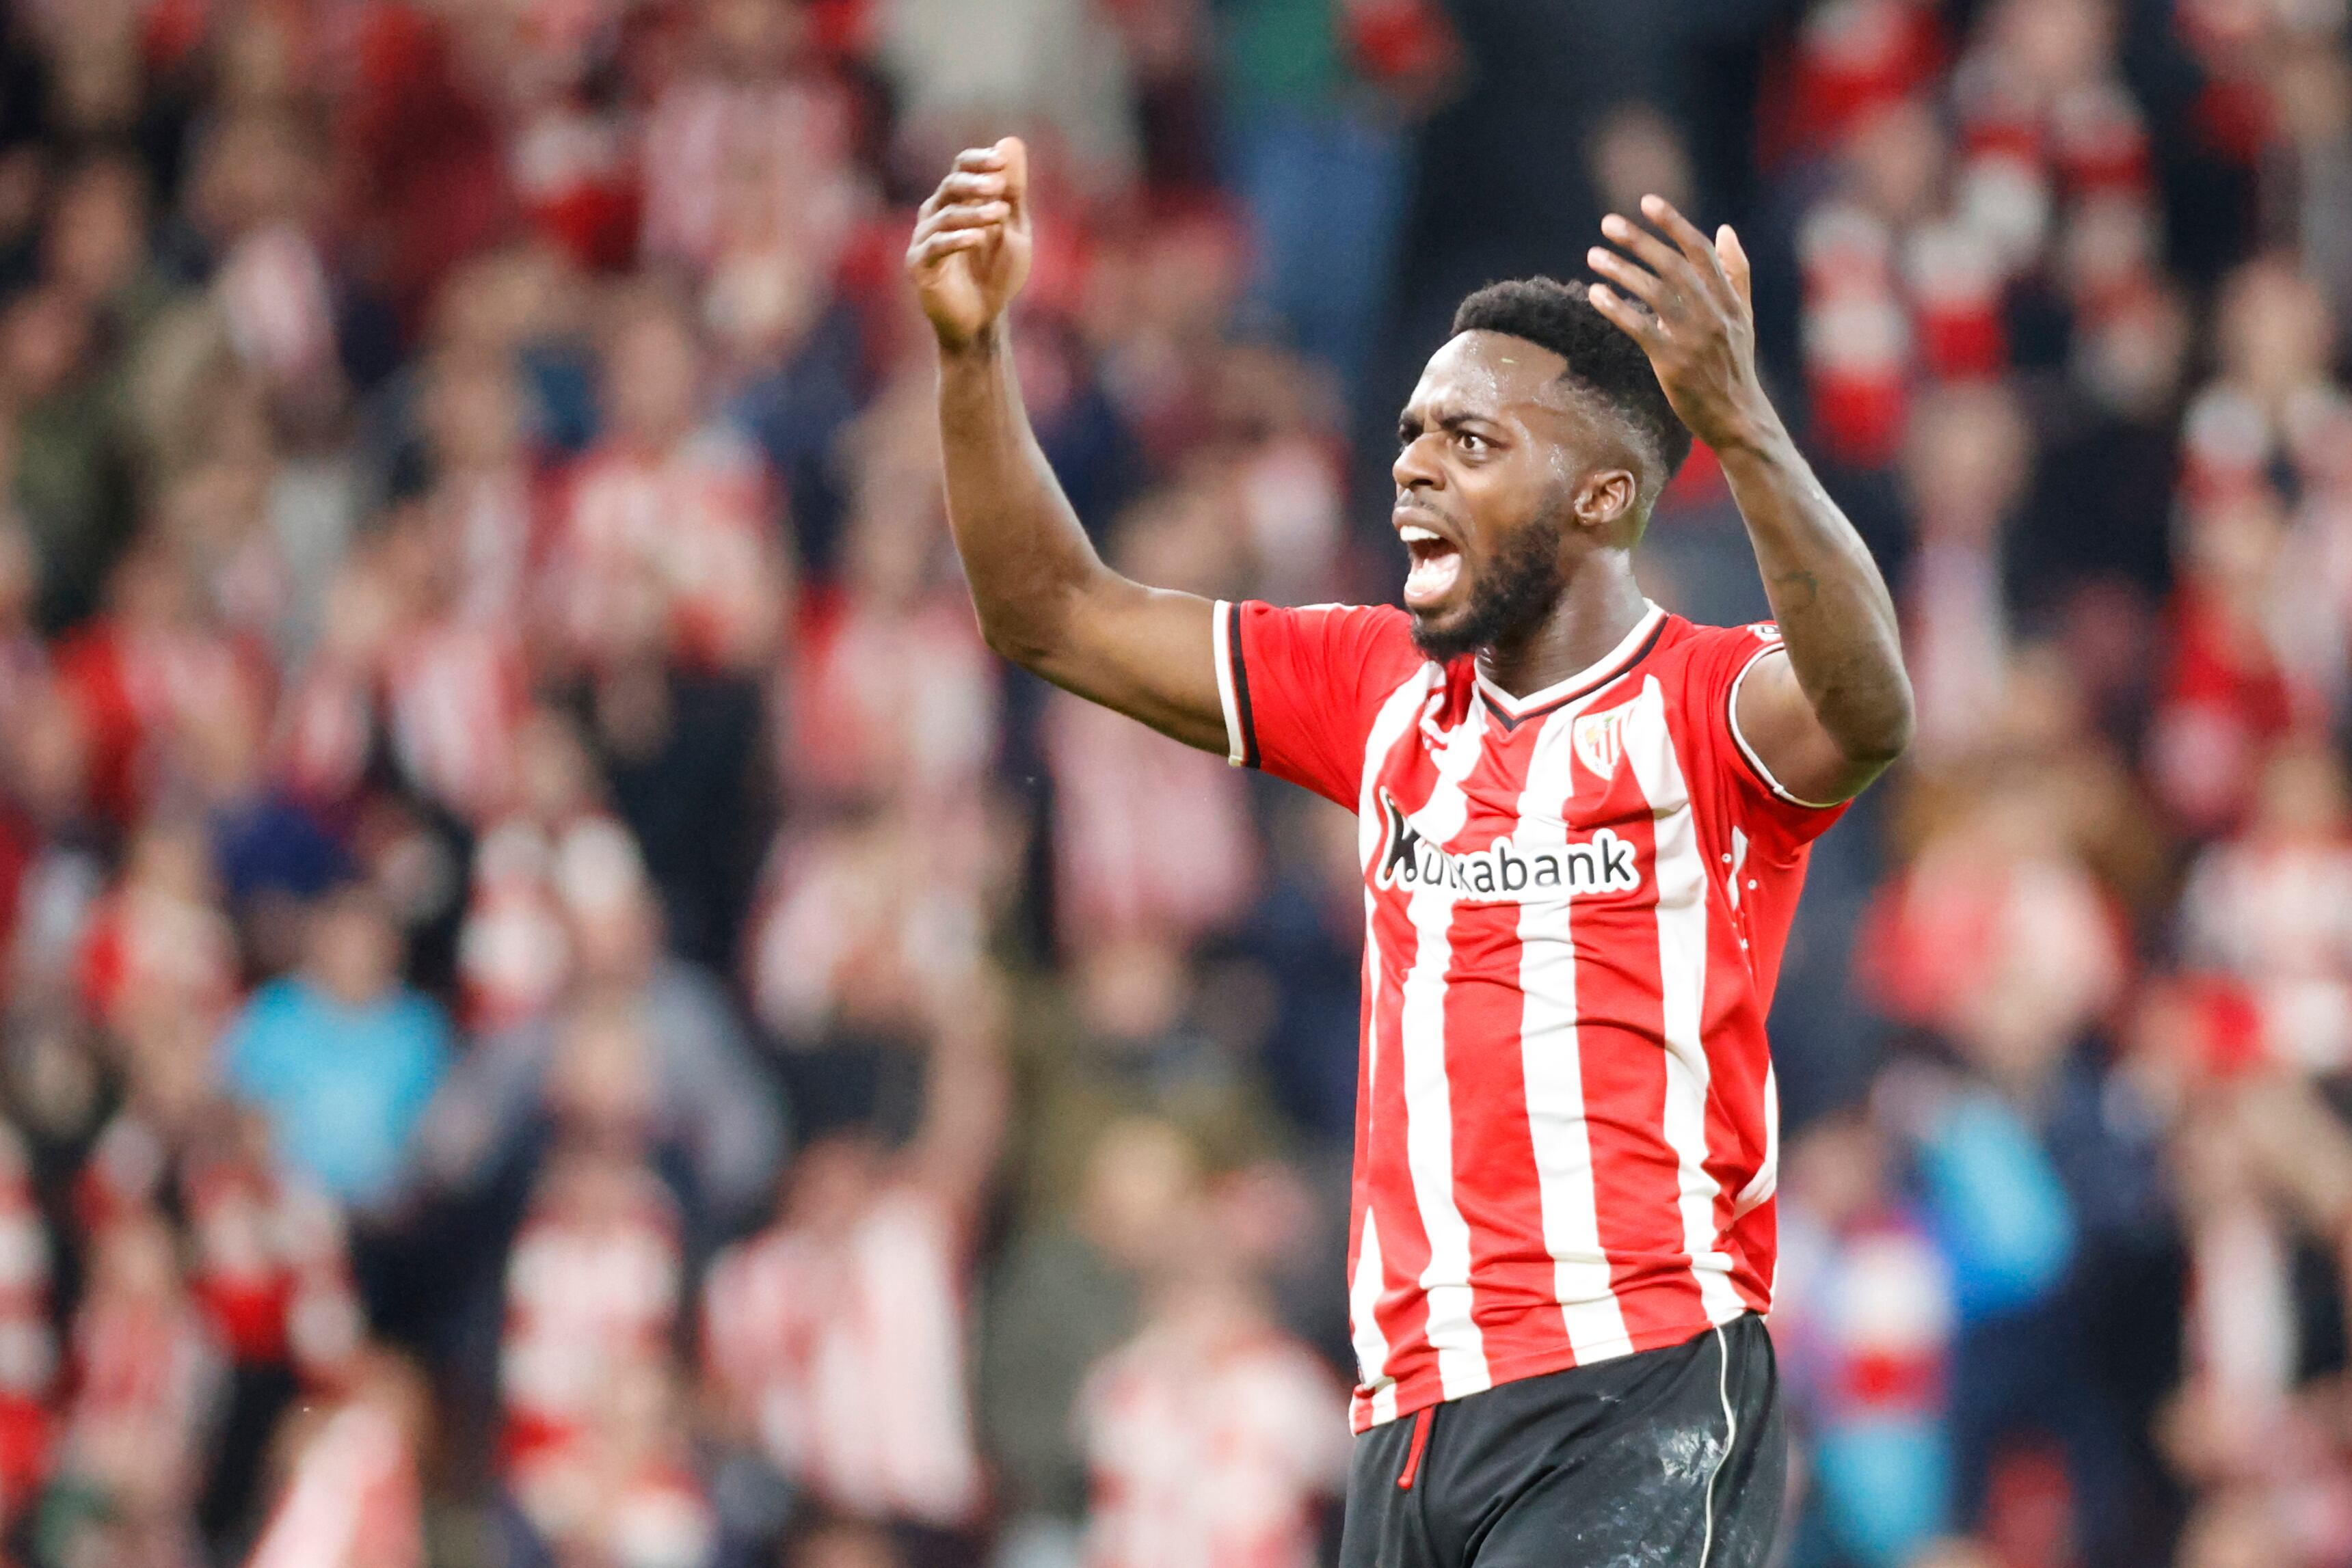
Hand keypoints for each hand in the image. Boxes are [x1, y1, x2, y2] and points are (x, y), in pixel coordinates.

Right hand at [907, 138, 1033, 352]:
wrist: (982, 319)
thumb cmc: (996, 272)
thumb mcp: (1013, 227)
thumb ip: (1012, 189)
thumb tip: (1010, 140)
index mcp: (957, 202)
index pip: (960, 168)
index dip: (978, 161)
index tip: (1001, 162)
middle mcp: (935, 215)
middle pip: (949, 186)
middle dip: (974, 183)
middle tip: (999, 185)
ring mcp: (924, 240)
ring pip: (945, 216)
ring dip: (974, 213)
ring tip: (1000, 215)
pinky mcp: (919, 266)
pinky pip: (935, 247)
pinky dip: (957, 239)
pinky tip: (978, 238)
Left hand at [1586, 195, 1778, 454]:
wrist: (1738, 417)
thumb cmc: (1734, 365)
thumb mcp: (1743, 316)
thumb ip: (1736, 272)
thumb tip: (1724, 229)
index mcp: (1729, 299)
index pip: (1701, 251)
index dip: (1674, 223)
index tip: (1647, 202)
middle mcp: (1714, 314)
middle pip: (1673, 266)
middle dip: (1640, 241)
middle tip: (1608, 223)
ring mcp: (1694, 339)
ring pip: (1655, 294)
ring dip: (1622, 270)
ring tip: (1594, 255)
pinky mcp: (1673, 364)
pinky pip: (1640, 329)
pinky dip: (1617, 309)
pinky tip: (1595, 293)